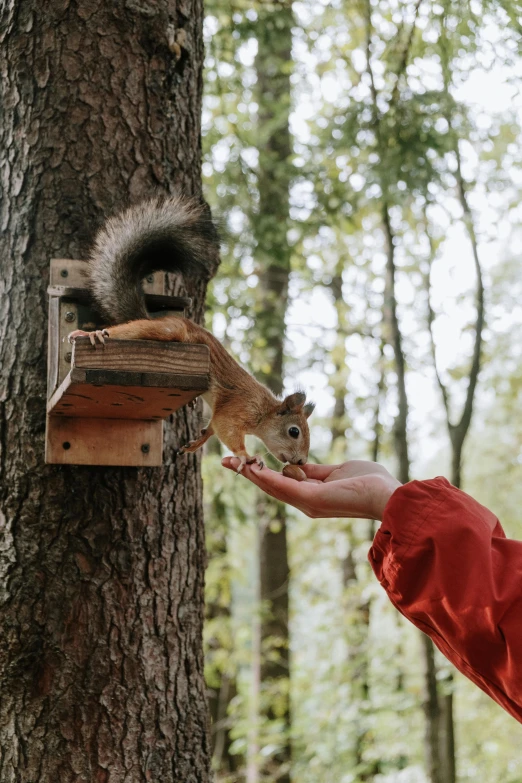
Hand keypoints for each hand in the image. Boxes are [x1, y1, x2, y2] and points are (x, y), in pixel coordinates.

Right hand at [221, 459, 400, 519]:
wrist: (387, 495)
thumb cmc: (369, 483)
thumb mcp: (336, 471)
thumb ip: (315, 470)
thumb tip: (297, 465)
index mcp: (311, 495)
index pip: (280, 483)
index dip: (260, 472)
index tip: (243, 460)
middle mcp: (305, 502)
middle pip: (270, 486)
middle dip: (248, 473)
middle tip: (226, 460)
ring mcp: (308, 503)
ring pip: (273, 487)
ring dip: (251, 474)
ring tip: (233, 462)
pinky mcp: (313, 499)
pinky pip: (284, 487)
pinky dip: (266, 478)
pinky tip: (253, 468)